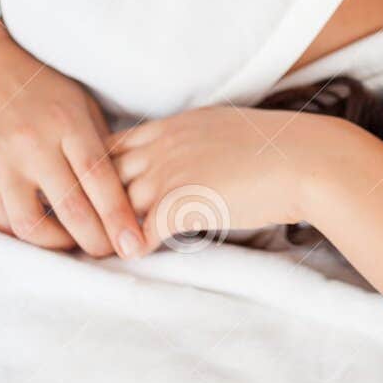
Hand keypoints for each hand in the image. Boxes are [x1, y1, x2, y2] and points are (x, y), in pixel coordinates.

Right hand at [0, 20, 143, 256]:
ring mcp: (0, 162)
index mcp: (66, 123)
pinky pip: (1, 220)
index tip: (134, 244)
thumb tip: (126, 192)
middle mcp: (32, 145)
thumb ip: (99, 145)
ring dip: (58, 245)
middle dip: (96, 241)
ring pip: (31, 225)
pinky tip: (42, 234)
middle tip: (111, 251)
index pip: (98, 179)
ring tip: (75, 244)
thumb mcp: (78, 103)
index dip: (119, 217)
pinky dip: (25, 235)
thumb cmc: (38, 84)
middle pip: (70, 209)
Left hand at [110, 106, 336, 251]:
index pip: (114, 144)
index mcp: (173, 125)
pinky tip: (133, 257)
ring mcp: (170, 172)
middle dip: (89, 199)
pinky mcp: (183, 202)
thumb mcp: (225, 131)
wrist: (305, 161)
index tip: (92, 190)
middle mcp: (163, 145)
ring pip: (116, 203)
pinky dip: (133, 246)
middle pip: (104, 173)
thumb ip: (197, 143)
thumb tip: (195, 162)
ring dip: (106, 228)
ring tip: (96, 248)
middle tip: (77, 224)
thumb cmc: (278, 149)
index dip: (100, 169)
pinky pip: (142, 231)